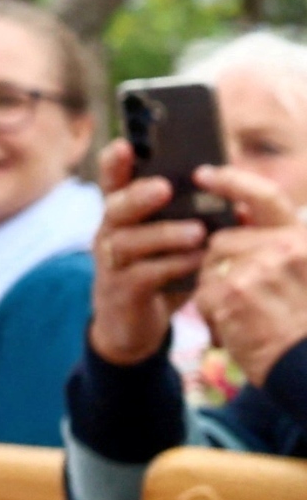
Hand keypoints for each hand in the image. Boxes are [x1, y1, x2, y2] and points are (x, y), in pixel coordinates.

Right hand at [89, 138, 211, 364]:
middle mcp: (110, 233)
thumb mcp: (169, 241)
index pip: (112, 181)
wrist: (132, 325)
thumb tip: (239, 200)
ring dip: (164, 234)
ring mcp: (112, 263)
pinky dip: (172, 267)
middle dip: (138, 196)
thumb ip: (193, 217)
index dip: (114, 162)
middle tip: (164, 188)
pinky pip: (144, 275)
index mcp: (123, 214)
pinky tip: (196, 263)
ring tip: (197, 232)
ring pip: (130, 242)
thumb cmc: (158, 272)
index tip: (125, 144)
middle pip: (114, 207)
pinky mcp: (122, 291)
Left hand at [196, 166, 306, 385]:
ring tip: (247, 313)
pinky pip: (203, 293)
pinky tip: (236, 327)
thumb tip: (243, 212)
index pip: (265, 196)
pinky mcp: (231, 293)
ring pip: (210, 266)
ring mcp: (257, 268)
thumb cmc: (304, 323)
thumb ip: (278, 244)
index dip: (233, 180)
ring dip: (217, 289)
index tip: (204, 172)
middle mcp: (284, 248)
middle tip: (246, 295)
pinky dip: (212, 312)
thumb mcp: (304, 272)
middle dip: (222, 264)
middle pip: (223, 239)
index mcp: (304, 240)